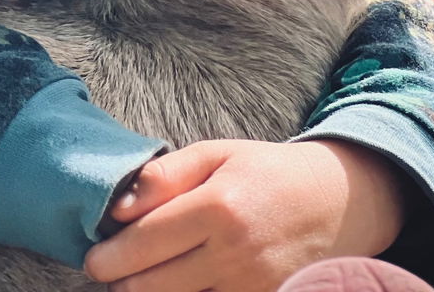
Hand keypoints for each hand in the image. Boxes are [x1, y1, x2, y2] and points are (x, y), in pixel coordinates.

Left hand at [83, 138, 409, 291]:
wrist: (340, 203)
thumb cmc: (268, 173)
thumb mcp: (216, 154)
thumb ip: (164, 176)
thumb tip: (117, 208)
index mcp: (218, 207)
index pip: (143, 244)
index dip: (108, 257)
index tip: (93, 258)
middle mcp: (234, 254)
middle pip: (152, 287)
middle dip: (121, 282)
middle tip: (108, 271)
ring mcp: (252, 287)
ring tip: (143, 276)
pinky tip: (178, 282)